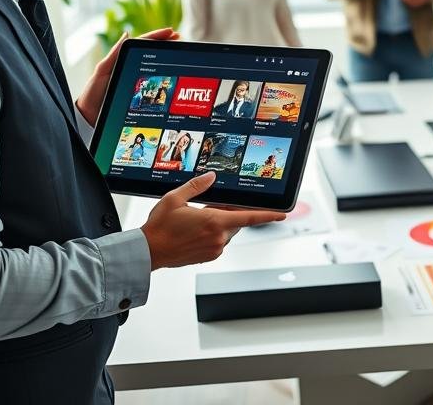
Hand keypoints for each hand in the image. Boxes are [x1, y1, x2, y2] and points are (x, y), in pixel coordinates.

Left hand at [75, 28, 177, 124]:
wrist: (90, 118)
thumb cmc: (93, 94)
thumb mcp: (102, 72)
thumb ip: (114, 54)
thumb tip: (127, 34)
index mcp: (122, 60)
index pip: (142, 44)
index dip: (157, 36)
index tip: (170, 32)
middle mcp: (130, 67)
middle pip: (151, 51)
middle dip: (165, 43)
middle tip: (179, 37)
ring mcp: (135, 80)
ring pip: (154, 64)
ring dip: (166, 56)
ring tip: (179, 50)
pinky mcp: (139, 93)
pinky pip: (154, 82)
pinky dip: (164, 76)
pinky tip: (173, 74)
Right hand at [140, 173, 285, 269]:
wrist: (149, 251)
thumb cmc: (160, 227)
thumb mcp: (176, 198)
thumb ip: (197, 186)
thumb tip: (211, 177)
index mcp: (214, 222)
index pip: (249, 217)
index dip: (268, 215)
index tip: (282, 213)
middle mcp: (218, 238)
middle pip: (236, 221)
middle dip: (228, 212)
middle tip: (208, 206)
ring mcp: (214, 249)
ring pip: (227, 231)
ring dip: (219, 223)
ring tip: (196, 218)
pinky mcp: (208, 256)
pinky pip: (218, 241)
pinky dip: (213, 233)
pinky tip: (195, 229)